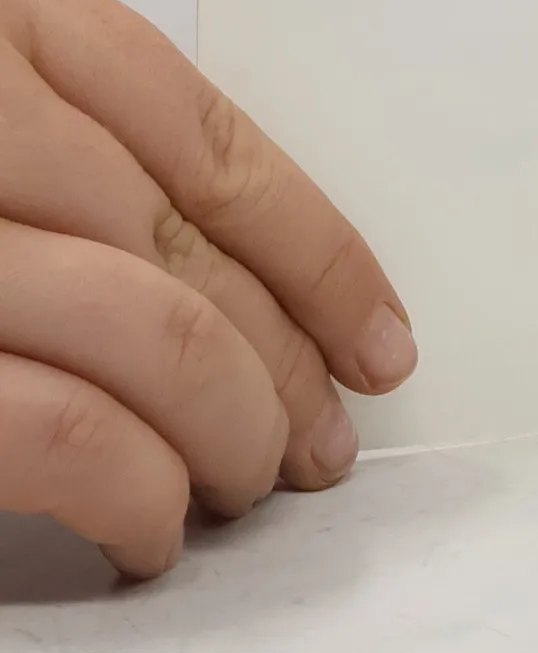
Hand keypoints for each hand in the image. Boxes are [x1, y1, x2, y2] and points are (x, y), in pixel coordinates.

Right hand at [0, 0, 414, 578]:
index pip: (207, 137)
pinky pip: (48, 430)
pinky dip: (128, 483)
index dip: (315, 244)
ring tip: (255, 478)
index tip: (374, 325)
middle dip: (284, 351)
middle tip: (326, 429)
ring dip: (229, 423)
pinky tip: (152, 520)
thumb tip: (198, 268)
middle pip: (185, 241)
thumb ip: (50, 133)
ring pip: (144, 329)